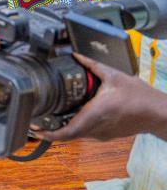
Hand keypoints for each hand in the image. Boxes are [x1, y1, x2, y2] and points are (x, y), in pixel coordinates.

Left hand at [36, 53, 166, 141]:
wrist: (158, 113)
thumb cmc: (139, 97)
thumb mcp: (114, 76)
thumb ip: (93, 65)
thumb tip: (76, 55)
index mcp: (94, 114)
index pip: (66, 133)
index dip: (48, 134)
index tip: (35, 129)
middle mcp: (96, 128)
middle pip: (67, 134)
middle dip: (50, 129)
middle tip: (36, 121)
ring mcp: (101, 134)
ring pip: (76, 134)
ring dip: (62, 127)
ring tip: (49, 117)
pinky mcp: (106, 135)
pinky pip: (86, 133)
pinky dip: (75, 126)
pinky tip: (71, 115)